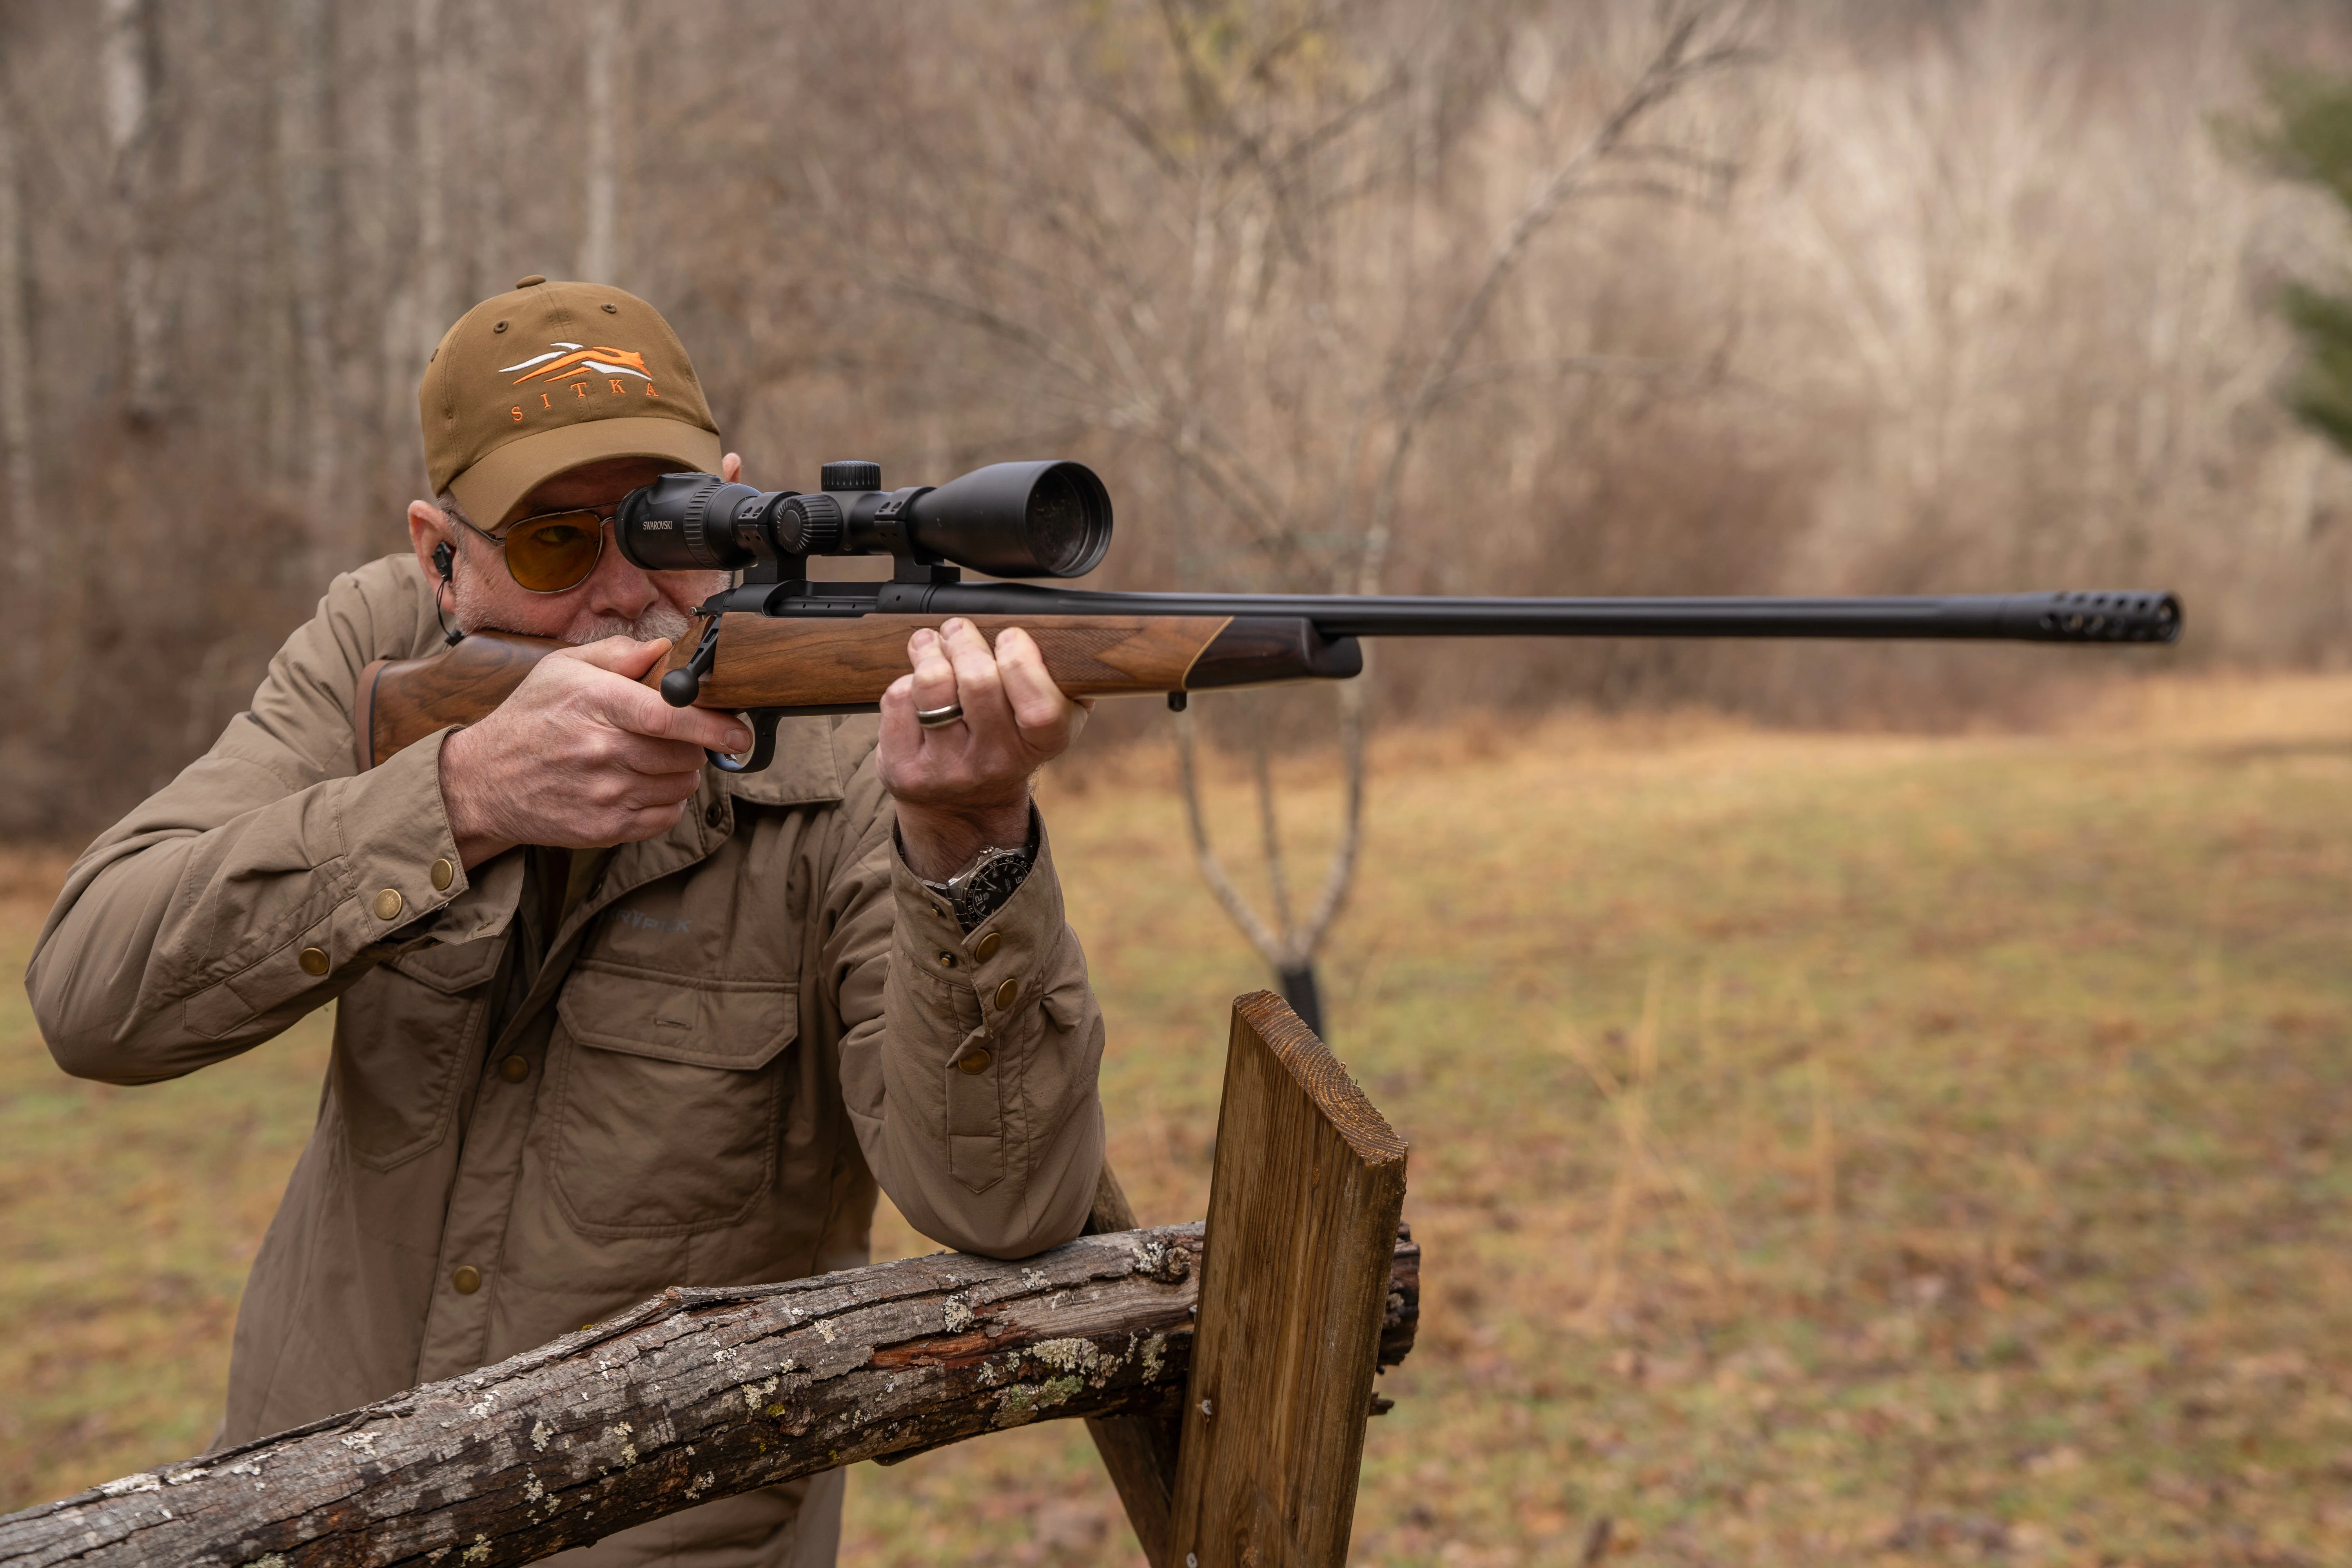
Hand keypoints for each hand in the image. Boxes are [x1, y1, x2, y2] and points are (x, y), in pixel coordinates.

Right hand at [439, 637, 752, 866]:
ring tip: (651, 758)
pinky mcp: (606, 829)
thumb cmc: (530, 719)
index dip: (712, 724)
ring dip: (680, 772)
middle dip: (693, 744)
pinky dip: (666, 801)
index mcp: (594, 705)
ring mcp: (605, 795)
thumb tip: (666, 650)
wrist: (484, 781)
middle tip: (674, 735)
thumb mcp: (562, 669)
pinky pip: (666, 816)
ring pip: (681, 785)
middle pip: (684, 753)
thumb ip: (618, 655)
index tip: (738, 731)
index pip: (667, 716)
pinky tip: (642, 784)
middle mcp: (601, 752)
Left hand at [879, 620, 1089, 879]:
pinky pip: (898, 700)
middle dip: (966, 641)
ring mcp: (947, 770)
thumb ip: (1062, 685)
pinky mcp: (905, 770)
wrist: (963, 810)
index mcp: (1039, 747)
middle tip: (959, 630)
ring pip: (932, 684)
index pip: (1040, 706)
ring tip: (931, 645)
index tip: (1010, 638)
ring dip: (929, 651)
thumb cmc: (1007, 745)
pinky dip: (905, 681)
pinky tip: (915, 686)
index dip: (1023, 661)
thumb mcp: (1047, 724)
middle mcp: (994, 764)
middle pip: (979, 682)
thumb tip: (1061, 638)